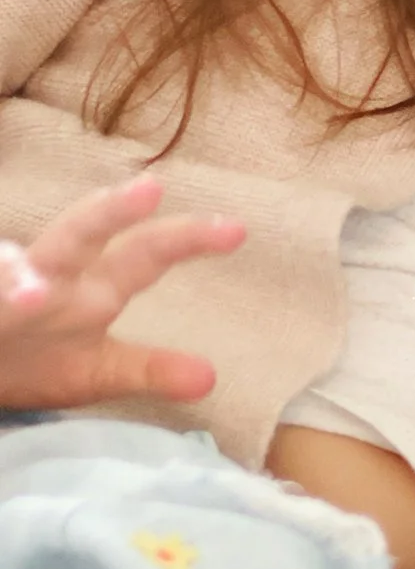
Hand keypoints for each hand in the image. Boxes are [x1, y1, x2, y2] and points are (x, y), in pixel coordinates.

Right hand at [0, 173, 241, 413]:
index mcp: (94, 288)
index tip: (237, 229)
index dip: (188, 240)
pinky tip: (11, 304)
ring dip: (18, 275)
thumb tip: (209, 379)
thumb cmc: (40, 359)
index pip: (146, 254)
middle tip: (150, 189)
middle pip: (81, 234)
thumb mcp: (99, 370)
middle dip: (111, 212)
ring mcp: (7, 290)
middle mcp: (54, 276)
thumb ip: (152, 370)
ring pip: (12, 269)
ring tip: (34, 294)